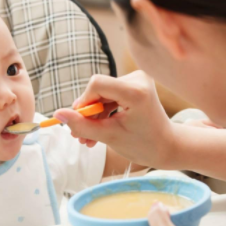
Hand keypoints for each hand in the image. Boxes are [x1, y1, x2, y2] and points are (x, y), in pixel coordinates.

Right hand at [54, 71, 175, 168]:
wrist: (167, 146)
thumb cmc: (143, 145)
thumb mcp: (109, 137)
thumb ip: (82, 125)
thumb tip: (57, 114)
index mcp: (136, 91)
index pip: (97, 84)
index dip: (83, 102)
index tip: (79, 122)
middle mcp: (138, 79)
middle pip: (98, 89)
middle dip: (87, 113)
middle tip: (80, 137)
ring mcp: (137, 79)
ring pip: (101, 93)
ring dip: (93, 115)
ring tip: (88, 139)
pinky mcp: (135, 83)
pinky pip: (109, 94)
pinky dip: (102, 111)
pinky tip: (98, 129)